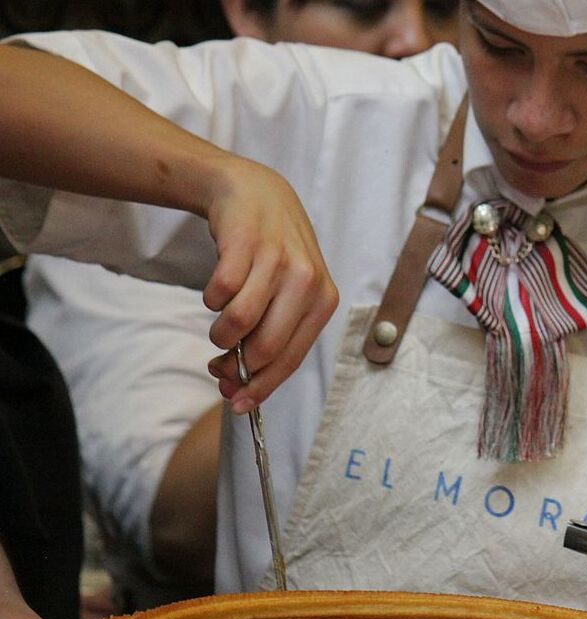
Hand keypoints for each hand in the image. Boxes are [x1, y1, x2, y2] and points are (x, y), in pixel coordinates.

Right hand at [201, 158, 338, 413]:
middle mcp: (308, 281)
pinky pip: (218, 293)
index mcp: (324, 301)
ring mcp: (278, 260)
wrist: (256, 193)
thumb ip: (271, 337)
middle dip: (235, 366)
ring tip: (219, 323)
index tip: (238, 404)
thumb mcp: (289, 295)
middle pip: (265, 348)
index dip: (261, 386)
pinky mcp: (247, 243)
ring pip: (239, 323)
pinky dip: (211, 299)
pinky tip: (218, 290)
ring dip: (219, 334)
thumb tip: (239, 389)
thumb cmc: (273, 256)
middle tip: (217, 362)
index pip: (292, 358)